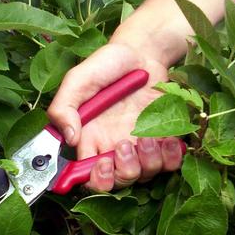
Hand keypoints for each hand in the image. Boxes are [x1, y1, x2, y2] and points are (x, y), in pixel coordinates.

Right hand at [47, 42, 183, 190]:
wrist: (143, 52)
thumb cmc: (108, 64)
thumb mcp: (78, 80)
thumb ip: (64, 107)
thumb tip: (69, 139)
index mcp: (90, 138)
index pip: (88, 176)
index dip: (96, 180)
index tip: (102, 163)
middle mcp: (114, 147)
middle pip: (119, 182)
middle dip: (124, 172)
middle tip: (125, 145)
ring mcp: (140, 145)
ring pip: (145, 175)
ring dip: (148, 161)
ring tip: (146, 136)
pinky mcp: (163, 140)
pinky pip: (170, 164)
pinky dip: (170, 156)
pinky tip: (166, 138)